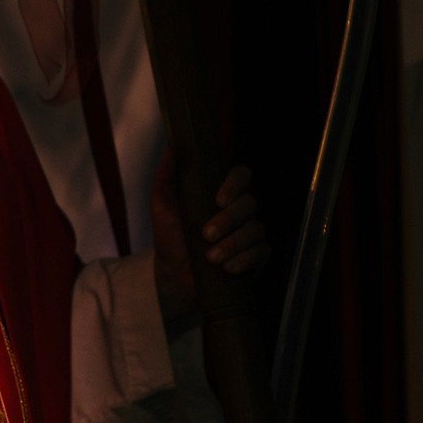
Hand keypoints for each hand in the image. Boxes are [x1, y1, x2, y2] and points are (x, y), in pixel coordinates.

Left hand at [152, 160, 269, 321]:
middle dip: (229, 220)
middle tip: (207, 234)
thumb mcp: (161, 206)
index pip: (241, 176)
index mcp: (221, 193)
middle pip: (250, 204)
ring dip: (233, 243)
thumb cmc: (170, 237)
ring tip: (212, 257)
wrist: (174, 275)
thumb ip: (165, 177)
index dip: (235, 184)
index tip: (219, 199)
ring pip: (256, 229)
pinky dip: (244, 260)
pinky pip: (261, 252)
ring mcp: (250, 233)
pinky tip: (228, 268)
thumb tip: (171, 147)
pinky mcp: (257, 256)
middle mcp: (240, 210)